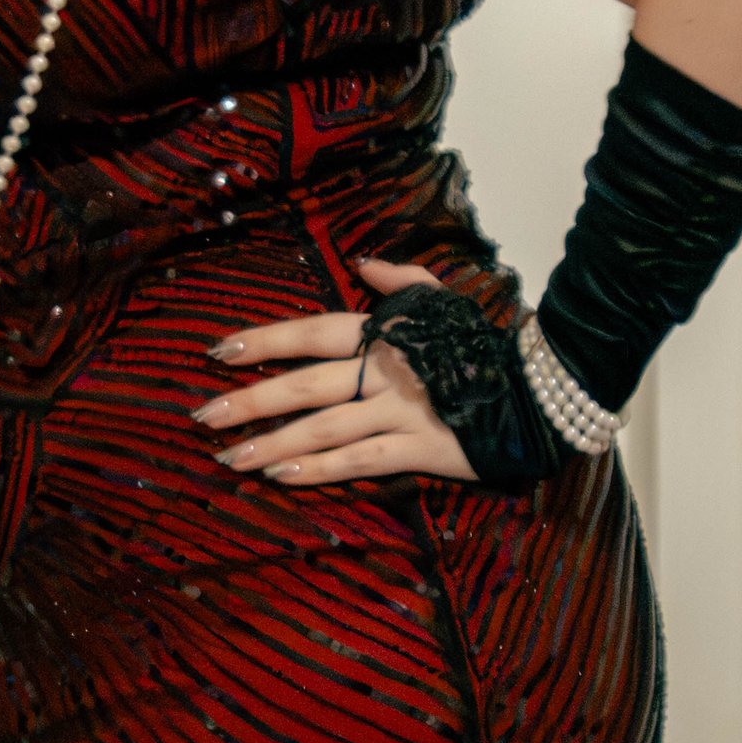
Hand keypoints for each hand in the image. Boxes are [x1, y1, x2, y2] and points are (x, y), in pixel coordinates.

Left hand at [189, 255, 477, 487]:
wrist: (538, 390)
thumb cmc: (481, 346)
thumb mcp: (442, 300)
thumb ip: (399, 281)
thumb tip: (362, 264)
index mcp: (384, 332)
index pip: (311, 331)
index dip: (264, 341)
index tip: (218, 352)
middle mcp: (384, 370)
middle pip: (304, 385)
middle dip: (249, 401)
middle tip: (203, 416)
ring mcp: (399, 410)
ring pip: (323, 428)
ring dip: (272, 443)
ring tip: (230, 457)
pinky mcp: (419, 448)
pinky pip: (360, 461)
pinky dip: (318, 471)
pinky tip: (280, 478)